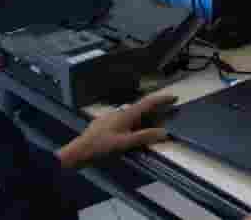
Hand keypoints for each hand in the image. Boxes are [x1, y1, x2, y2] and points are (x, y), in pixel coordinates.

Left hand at [58, 93, 176, 168]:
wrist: (76, 153)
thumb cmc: (100, 148)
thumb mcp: (124, 144)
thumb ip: (144, 137)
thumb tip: (165, 132)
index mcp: (126, 115)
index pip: (148, 103)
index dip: (162, 99)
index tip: (174, 97)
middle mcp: (119, 112)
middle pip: (141, 109)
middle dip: (154, 112)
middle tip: (164, 119)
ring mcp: (110, 117)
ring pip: (131, 116)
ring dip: (143, 120)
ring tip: (149, 129)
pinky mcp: (104, 124)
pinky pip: (123, 121)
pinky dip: (132, 125)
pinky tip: (129, 135)